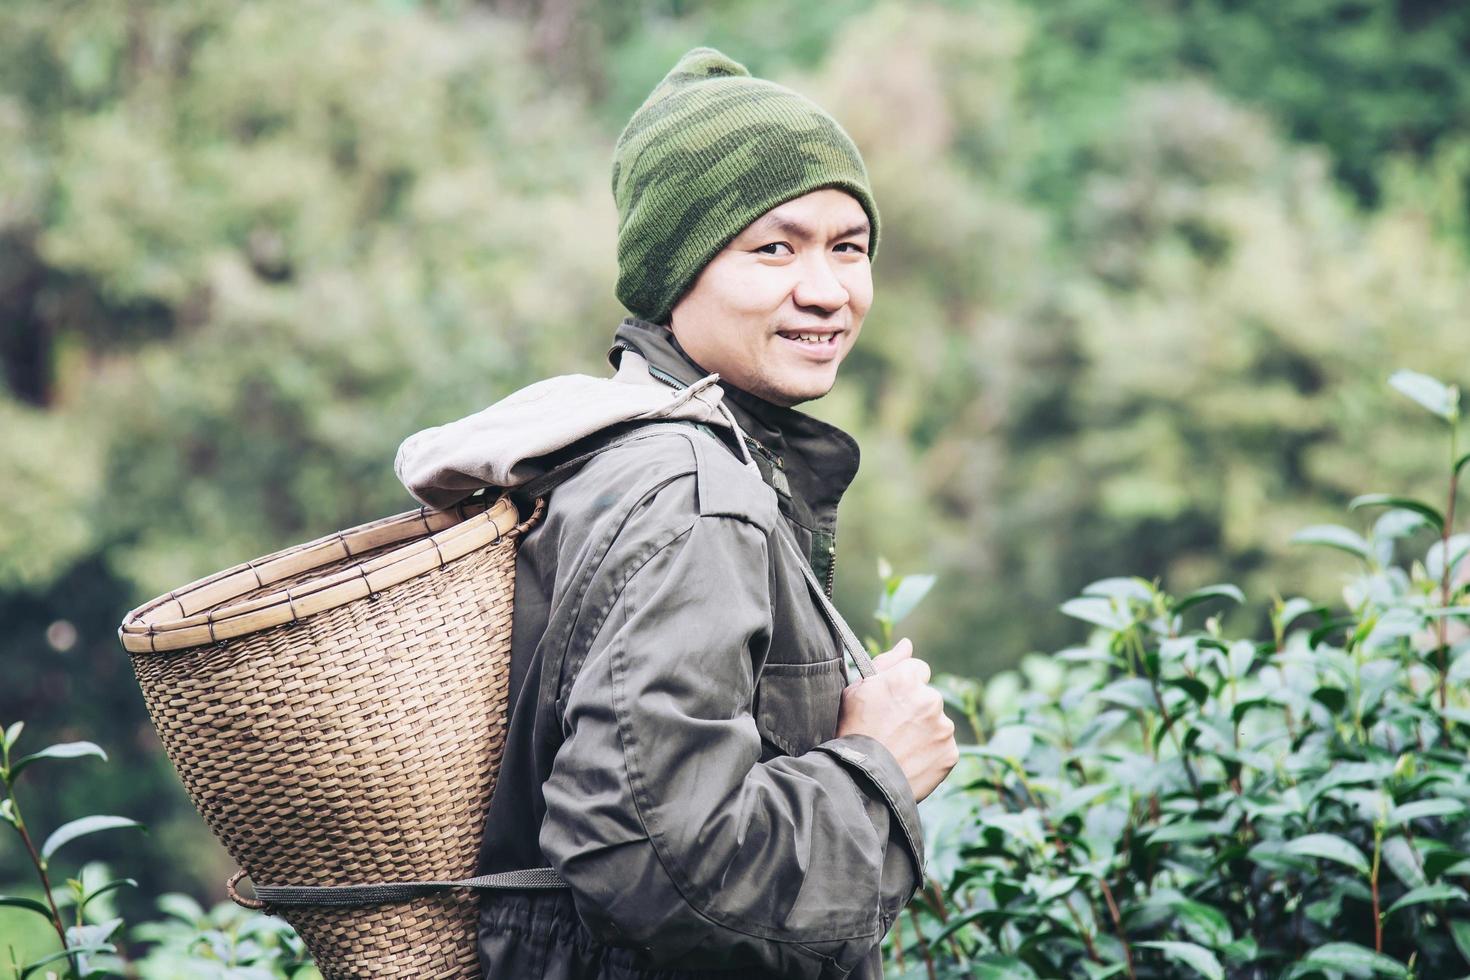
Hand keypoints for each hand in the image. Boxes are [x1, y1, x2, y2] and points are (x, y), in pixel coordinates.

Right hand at [835, 638, 957, 801]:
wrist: (860, 780)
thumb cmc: (852, 731)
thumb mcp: (856, 691)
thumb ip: (886, 663)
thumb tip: (907, 644)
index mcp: (907, 678)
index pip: (917, 670)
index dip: (902, 686)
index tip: (891, 703)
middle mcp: (930, 698)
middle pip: (928, 697)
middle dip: (915, 708)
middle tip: (892, 729)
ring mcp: (943, 727)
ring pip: (937, 722)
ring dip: (924, 731)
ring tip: (899, 748)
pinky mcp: (951, 753)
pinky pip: (943, 747)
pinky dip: (931, 753)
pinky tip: (910, 761)